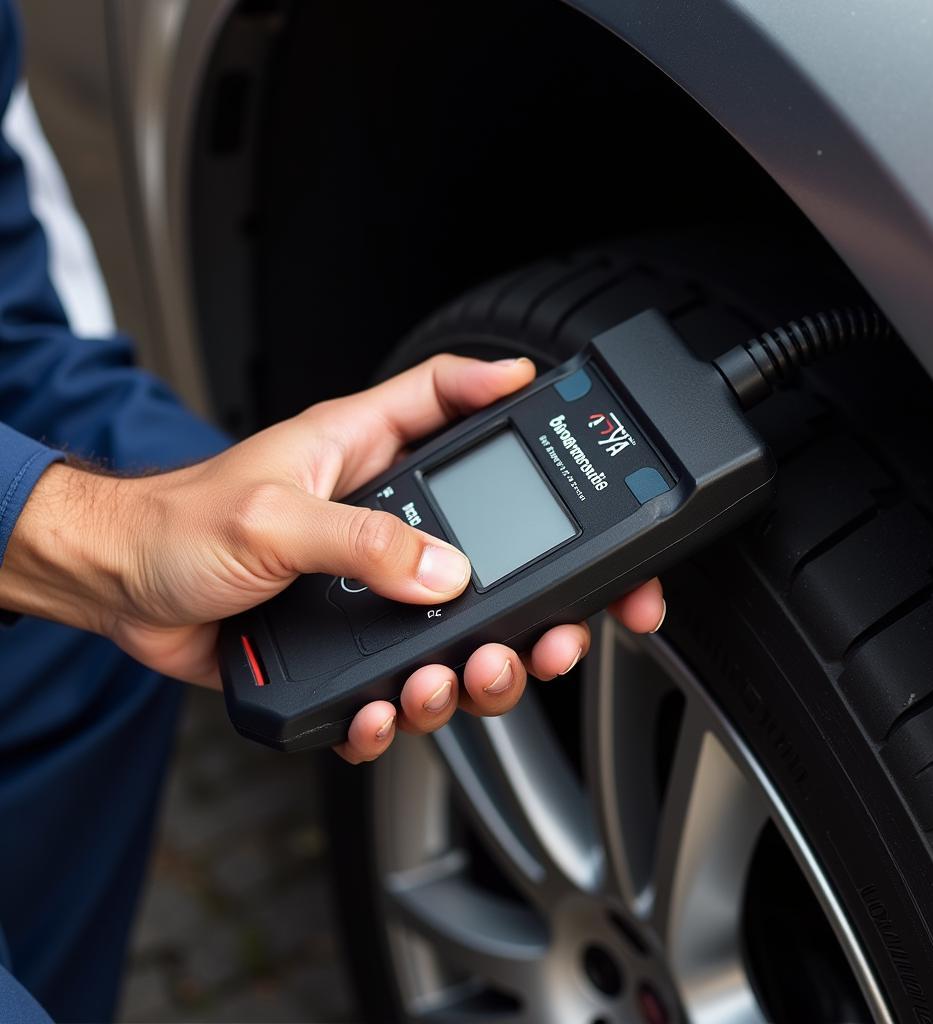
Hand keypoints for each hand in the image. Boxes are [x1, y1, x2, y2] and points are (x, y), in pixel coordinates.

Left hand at [3, 355, 664, 761]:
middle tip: (555, 630)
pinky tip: (383, 712)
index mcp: (368, 457)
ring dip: (473, 668)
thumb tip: (447, 573)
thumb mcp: (271, 518)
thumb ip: (360, 542)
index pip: (452, 403)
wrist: (118, 590)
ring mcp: (371, 586)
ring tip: (453, 681)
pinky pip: (400, 682)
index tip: (560, 405)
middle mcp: (383, 520)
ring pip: (459, 629)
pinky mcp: (349, 642)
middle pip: (492, 544)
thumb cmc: (176, 525)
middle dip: (538, 598)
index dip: (508, 395)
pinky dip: (400, 710)